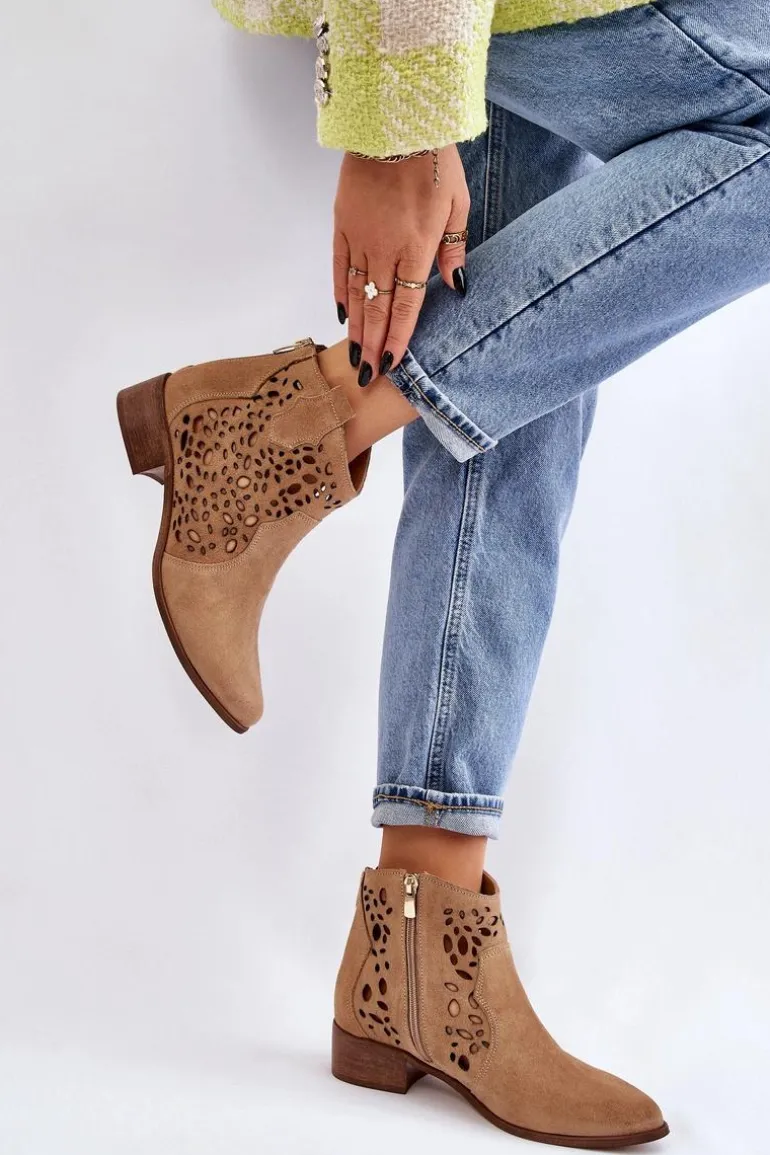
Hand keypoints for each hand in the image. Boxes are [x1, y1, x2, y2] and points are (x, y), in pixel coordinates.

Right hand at [333, 145, 469, 383]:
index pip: (407, 305)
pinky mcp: (342, 224)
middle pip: (378, 308)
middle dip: (374, 344)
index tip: (393, 364)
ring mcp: (359, 237)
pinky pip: (339, 266)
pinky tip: (342, 315)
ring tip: (354, 356)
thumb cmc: (434, 161)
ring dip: (356, 328)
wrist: (394, 121)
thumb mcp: (458, 204)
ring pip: (356, 293)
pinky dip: (340, 292)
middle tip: (368, 375)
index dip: (400, 338)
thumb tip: (457, 289)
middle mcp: (385, 248)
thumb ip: (455, 251)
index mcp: (417, 247)